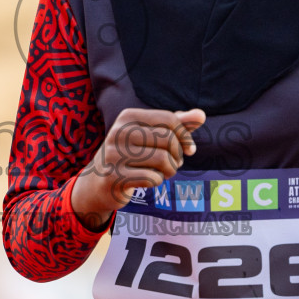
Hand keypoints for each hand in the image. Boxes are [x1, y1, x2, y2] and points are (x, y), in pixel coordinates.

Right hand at [70, 108, 206, 227]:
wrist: (97, 183)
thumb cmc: (131, 155)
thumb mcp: (151, 136)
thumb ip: (177, 124)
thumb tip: (201, 115)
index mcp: (128, 116)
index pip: (169, 120)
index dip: (185, 136)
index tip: (188, 149)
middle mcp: (118, 132)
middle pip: (168, 139)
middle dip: (178, 154)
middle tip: (173, 163)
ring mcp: (114, 154)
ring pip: (163, 159)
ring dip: (170, 170)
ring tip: (164, 172)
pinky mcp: (113, 177)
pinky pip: (153, 178)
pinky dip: (157, 181)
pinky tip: (149, 180)